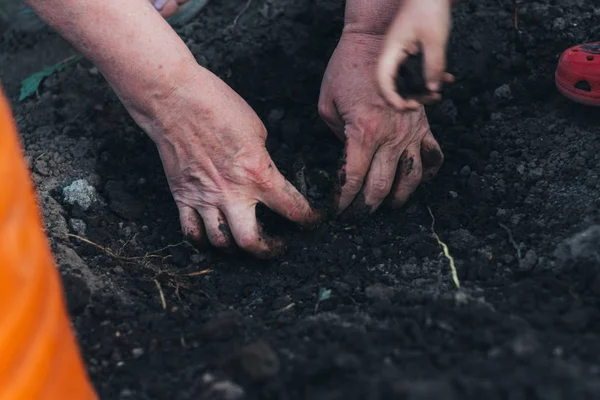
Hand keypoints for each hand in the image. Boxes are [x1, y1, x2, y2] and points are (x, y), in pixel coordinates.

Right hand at [143, 68, 321, 258]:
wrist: (175, 99)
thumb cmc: (218, 106)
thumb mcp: (257, 131)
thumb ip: (262, 161)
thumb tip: (263, 175)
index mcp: (257, 174)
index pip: (292, 209)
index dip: (309, 219)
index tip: (313, 221)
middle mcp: (231, 193)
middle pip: (251, 242)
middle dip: (269, 251)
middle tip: (278, 247)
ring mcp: (204, 198)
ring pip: (220, 242)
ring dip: (235, 248)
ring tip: (244, 241)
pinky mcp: (182, 196)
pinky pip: (191, 232)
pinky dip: (203, 241)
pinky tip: (213, 237)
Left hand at [319, 32, 443, 213]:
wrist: (377, 41)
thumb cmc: (346, 70)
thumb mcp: (327, 105)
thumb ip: (337, 137)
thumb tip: (348, 158)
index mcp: (363, 132)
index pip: (352, 180)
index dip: (343, 201)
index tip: (337, 211)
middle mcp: (390, 137)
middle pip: (379, 186)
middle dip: (365, 207)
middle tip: (357, 216)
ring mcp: (411, 132)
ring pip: (410, 178)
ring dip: (398, 198)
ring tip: (388, 205)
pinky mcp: (424, 124)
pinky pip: (433, 155)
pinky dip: (428, 172)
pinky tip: (418, 181)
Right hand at [377, 0, 453, 110]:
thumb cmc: (429, 8)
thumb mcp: (435, 39)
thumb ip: (434, 65)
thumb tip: (432, 89)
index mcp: (390, 51)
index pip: (383, 81)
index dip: (392, 98)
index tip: (407, 107)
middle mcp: (392, 55)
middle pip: (391, 86)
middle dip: (406, 99)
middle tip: (423, 104)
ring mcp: (400, 54)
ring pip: (404, 81)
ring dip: (419, 91)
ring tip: (437, 95)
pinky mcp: (410, 52)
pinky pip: (415, 72)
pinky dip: (428, 78)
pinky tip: (446, 79)